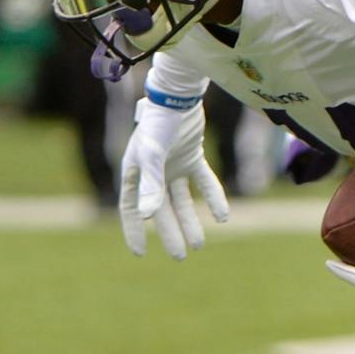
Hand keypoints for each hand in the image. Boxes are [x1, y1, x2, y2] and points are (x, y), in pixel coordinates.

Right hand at [121, 91, 228, 259]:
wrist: (180, 98)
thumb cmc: (159, 125)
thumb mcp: (153, 156)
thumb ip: (152, 185)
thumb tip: (150, 216)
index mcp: (135, 173)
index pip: (132, 209)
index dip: (135, 231)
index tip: (140, 253)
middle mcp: (153, 172)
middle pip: (161, 210)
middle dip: (170, 233)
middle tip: (181, 255)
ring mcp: (173, 164)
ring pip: (182, 200)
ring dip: (190, 220)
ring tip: (199, 244)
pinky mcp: (192, 156)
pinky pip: (203, 182)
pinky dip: (212, 197)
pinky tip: (222, 216)